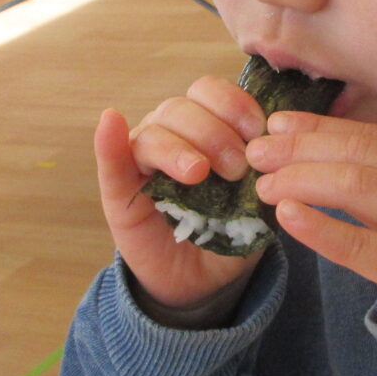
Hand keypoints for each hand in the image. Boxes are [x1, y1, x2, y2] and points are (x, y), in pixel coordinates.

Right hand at [93, 75, 267, 322]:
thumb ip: (259, 179)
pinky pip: (111, 160)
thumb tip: (267, 157)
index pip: (211, 95)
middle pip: (182, 108)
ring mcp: (141, 161)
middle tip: (236, 169)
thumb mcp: (254, 205)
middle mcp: (171, 136)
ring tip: (197, 173)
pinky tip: (110, 121)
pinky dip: (109, 141)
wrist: (201, 280)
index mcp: (205, 130)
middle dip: (213, 133)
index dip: (234, 105)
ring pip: (155, 130)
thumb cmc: (228, 232)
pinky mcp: (118, 191)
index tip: (257, 131)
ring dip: (178, 145)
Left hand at [245, 115, 376, 323]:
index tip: (276, 124)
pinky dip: (318, 226)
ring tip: (266, 186)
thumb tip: (307, 137)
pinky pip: (359, 244)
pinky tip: (287, 215)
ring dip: (302, 180)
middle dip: (302, 149)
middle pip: (362, 153)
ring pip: (357, 186)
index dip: (321, 127)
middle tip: (257, 153)